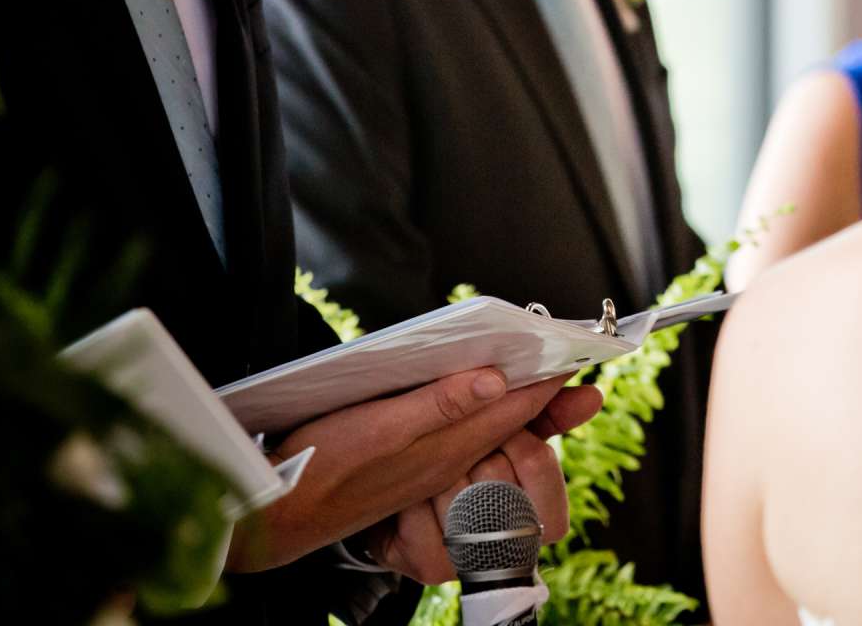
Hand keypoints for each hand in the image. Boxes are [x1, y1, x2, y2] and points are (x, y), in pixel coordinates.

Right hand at [226, 367, 600, 574]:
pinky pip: (466, 443)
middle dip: (545, 393)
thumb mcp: (379, 426)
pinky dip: (484, 418)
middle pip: (516, 422)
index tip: (580, 350)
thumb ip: (438, 404)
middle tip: (571, 358)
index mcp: (450, 444)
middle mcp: (452, 457)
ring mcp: (436, 466)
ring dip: (520, 407)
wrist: (281, 511)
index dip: (551, 378)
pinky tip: (487, 398)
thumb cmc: (322, 466)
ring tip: (543, 376)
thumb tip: (497, 380)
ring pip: (494, 432)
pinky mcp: (417, 469)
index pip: (518, 407)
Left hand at [363, 385, 600, 585]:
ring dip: (442, 478)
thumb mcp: (515, 437)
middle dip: (476, 456)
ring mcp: (475, 561)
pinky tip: (416, 499)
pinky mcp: (433, 569)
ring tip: (438, 477)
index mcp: (545, 515)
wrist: (412, 495)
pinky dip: (414, 503)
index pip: (539, 462)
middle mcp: (515, 545)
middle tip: (467, 456)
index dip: (517, 441)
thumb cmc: (474, 462)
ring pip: (458, 501)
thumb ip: (551, 416)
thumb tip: (593, 395)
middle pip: (495, 478)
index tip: (505, 434)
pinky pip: (421, 523)